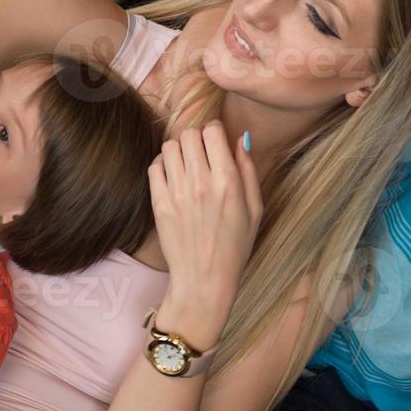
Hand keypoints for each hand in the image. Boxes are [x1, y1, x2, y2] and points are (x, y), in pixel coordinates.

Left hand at [148, 121, 261, 347]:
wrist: (205, 279)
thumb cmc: (235, 246)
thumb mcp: (255, 208)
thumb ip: (248, 170)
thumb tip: (241, 138)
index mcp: (228, 182)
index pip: (213, 131)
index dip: (215, 132)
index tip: (217, 142)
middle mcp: (200, 183)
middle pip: (189, 134)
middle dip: (197, 137)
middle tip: (202, 152)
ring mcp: (176, 193)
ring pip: (169, 146)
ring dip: (179, 150)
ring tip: (187, 164)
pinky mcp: (159, 204)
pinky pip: (154, 166)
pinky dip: (163, 165)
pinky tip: (174, 177)